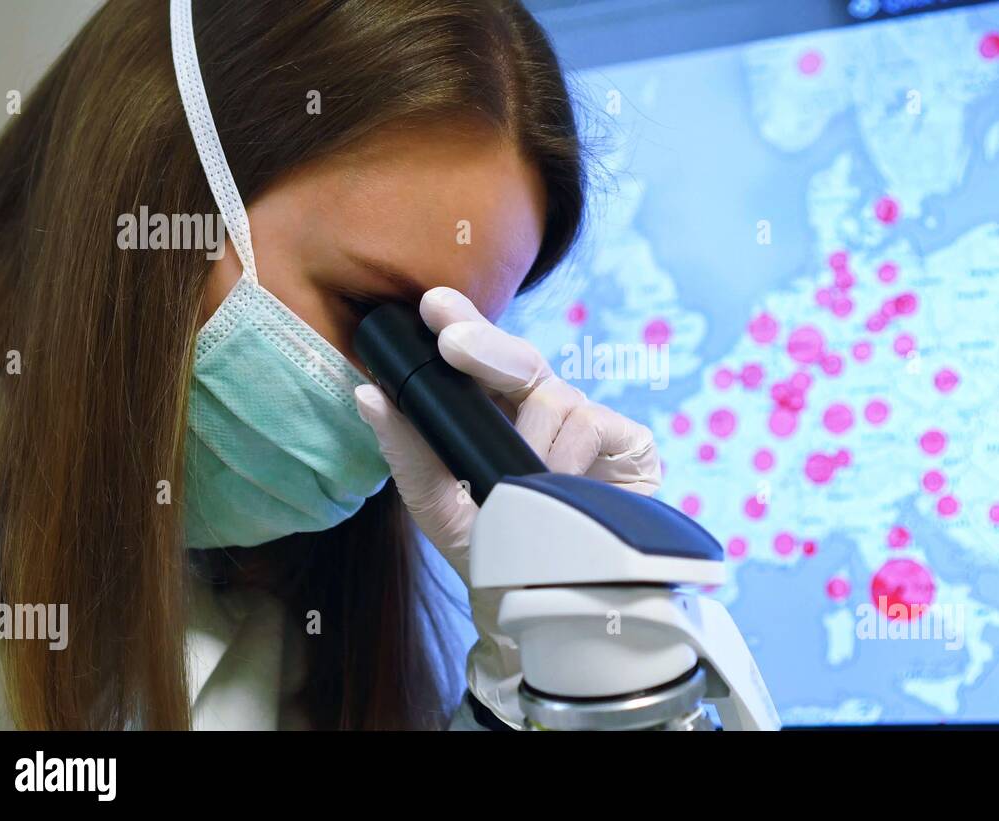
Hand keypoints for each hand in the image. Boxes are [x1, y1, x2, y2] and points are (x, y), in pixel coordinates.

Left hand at [354, 286, 660, 726]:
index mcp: (499, 416)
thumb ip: (408, 453)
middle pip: (517, 359)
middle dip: (483, 345)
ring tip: (525, 489)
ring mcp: (587, 424)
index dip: (461, 324)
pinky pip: (589, 426)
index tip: (431, 307)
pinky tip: (561, 487)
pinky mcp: (630, 443)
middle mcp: (543, 411)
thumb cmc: (498, 556)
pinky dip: (566, 459)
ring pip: (551, 397)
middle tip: (451, 340)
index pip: (478, 361)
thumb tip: (368, 394)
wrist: (553, 610)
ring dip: (527, 443)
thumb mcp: (441, 508)